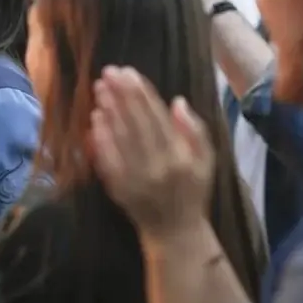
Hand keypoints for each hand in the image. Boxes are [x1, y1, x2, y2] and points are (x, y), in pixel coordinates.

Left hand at [91, 66, 214, 239]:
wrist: (174, 231)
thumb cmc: (192, 191)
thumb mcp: (207, 161)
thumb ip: (195, 130)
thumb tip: (178, 101)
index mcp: (180, 156)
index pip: (157, 116)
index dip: (141, 92)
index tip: (129, 72)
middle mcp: (158, 165)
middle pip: (135, 122)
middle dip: (121, 94)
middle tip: (108, 72)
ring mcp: (136, 177)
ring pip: (120, 137)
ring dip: (108, 109)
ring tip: (100, 88)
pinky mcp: (119, 187)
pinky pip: (107, 158)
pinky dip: (101, 136)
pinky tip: (95, 118)